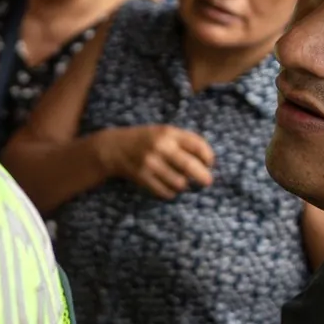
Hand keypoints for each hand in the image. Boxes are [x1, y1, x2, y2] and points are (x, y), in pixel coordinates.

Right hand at [97, 124, 215, 198]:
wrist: (113, 148)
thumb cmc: (146, 139)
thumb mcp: (164, 131)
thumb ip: (186, 141)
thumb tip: (209, 161)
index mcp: (168, 132)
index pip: (198, 146)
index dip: (208, 157)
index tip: (209, 164)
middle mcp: (159, 146)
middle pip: (190, 166)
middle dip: (203, 177)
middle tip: (207, 182)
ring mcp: (150, 163)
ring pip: (179, 182)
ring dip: (184, 185)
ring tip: (181, 182)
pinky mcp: (142, 177)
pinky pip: (165, 192)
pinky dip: (171, 192)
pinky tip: (168, 187)